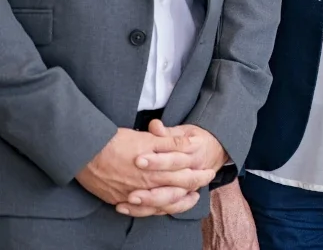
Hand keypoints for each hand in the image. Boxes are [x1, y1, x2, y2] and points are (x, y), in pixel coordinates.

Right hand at [75, 128, 211, 211]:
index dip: (199, 173)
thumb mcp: (146, 138)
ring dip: (178, 202)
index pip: (184, 174)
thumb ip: (170, 143)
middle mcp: (146, 185)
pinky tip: (162, 207)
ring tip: (189, 198)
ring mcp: (132, 195)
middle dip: (194, 186)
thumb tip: (190, 144)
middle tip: (205, 183)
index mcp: (155, 168)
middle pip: (177, 190)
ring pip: (161, 204)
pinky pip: (141, 211)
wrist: (85, 153)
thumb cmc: (116, 142)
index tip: (209, 171)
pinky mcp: (119, 200)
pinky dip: (154, 209)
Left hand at [116, 121, 226, 217]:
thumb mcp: (184, 131)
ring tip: (130, 198)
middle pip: (176, 180)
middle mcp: (196, 171)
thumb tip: (154, 125)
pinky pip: (168, 209)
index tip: (138, 159)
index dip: (158, 159)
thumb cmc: (195, 140)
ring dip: (151, 200)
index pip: (177, 156)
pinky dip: (149, 211)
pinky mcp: (183, 198)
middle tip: (132, 185)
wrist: (216, 151)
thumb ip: (167, 133)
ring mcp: (191, 187)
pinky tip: (127, 207)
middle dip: (153, 183)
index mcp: (196, 151)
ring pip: (174, 198)